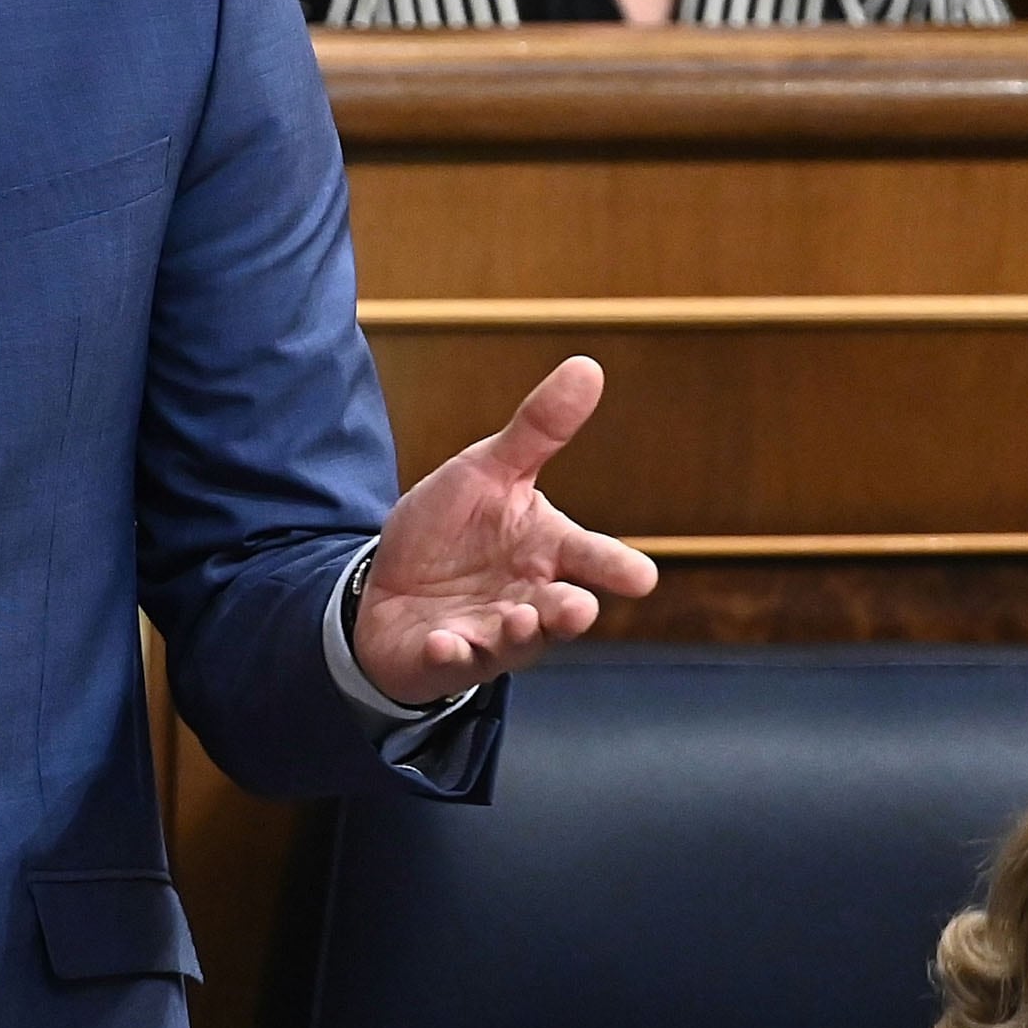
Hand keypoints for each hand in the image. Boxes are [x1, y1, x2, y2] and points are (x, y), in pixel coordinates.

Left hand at [352, 356, 655, 703]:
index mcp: (547, 551)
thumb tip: (588, 366)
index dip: (617, 568)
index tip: (640, 578)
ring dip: (517, 632)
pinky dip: (450, 653)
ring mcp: (491, 634)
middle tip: (577, 607)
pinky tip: (443, 641)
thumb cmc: (452, 530)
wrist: (387, 583)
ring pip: (516, 643)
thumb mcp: (487, 471)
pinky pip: (453, 661)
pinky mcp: (448, 658)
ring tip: (515, 618)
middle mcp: (529, 599)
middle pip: (563, 611)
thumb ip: (538, 430)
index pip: (592, 559)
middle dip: (571, 611)